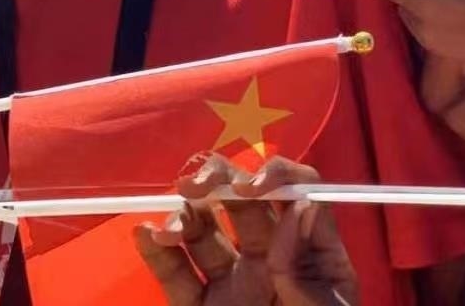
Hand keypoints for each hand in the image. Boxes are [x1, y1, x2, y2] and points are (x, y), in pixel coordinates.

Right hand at [135, 155, 357, 305]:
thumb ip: (311, 277)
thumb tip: (297, 211)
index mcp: (318, 263)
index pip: (302, 196)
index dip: (278, 177)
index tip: (252, 184)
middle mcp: (274, 263)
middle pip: (245, 202)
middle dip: (218, 180)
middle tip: (193, 183)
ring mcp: (233, 285)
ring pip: (204, 230)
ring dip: (183, 214)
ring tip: (169, 227)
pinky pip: (176, 273)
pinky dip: (158, 250)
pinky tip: (146, 234)